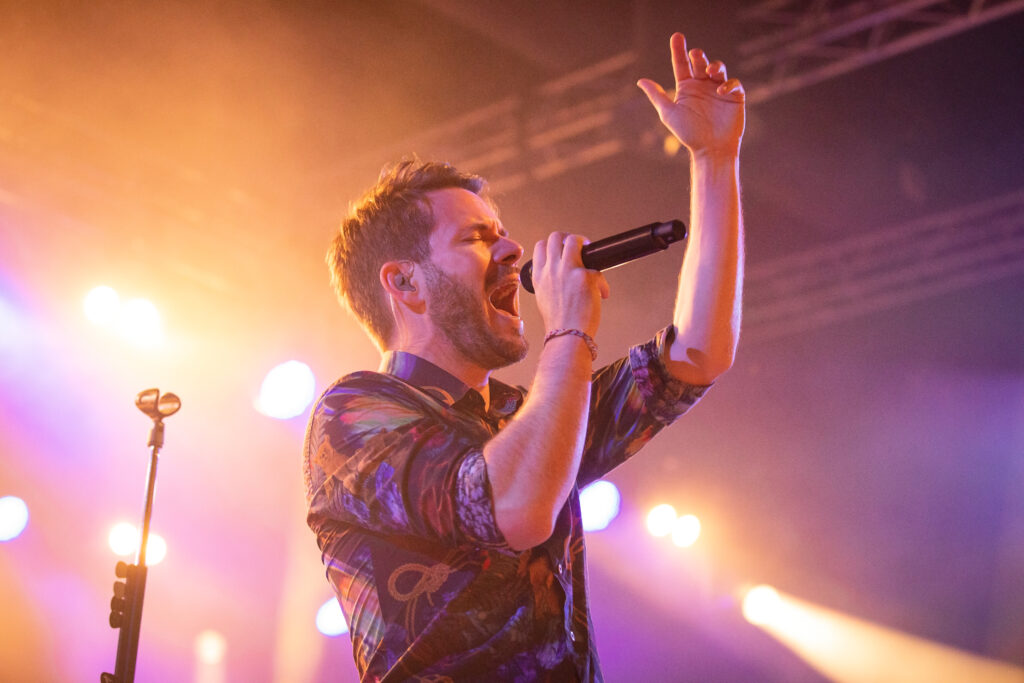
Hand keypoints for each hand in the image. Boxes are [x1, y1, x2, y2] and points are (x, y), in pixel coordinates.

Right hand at [530, 232, 609, 337]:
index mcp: (539, 275)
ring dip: (584, 244)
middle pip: (556, 237)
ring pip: (574, 240)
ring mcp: (567, 270)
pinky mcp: (585, 276)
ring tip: (591, 258)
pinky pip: (597, 270)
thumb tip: (561, 274)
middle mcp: (551, 269)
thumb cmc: (559, 323)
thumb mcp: (544, 298)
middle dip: (569, 238)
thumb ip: (549, 281)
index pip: (541, 246)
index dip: (553, 244)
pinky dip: (602, 283)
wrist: (567, 335)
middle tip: (579, 247)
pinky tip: (602, 293)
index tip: (563, 249)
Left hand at [637, 32, 744, 157]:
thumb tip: (640, 81)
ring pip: (718, 68)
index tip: (677, 36)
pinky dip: (728, 83)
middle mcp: (702, 85)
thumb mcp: (669, 113)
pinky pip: (733, 83)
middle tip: (695, 54)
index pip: (682, 64)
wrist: (710, 149)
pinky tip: (720, 89)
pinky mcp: (734, 97)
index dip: (679, 50)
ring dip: (714, 65)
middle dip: (698, 56)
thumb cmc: (688, 134)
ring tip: (709, 70)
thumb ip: (657, 96)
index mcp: (686, 87)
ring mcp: (718, 89)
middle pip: (700, 63)